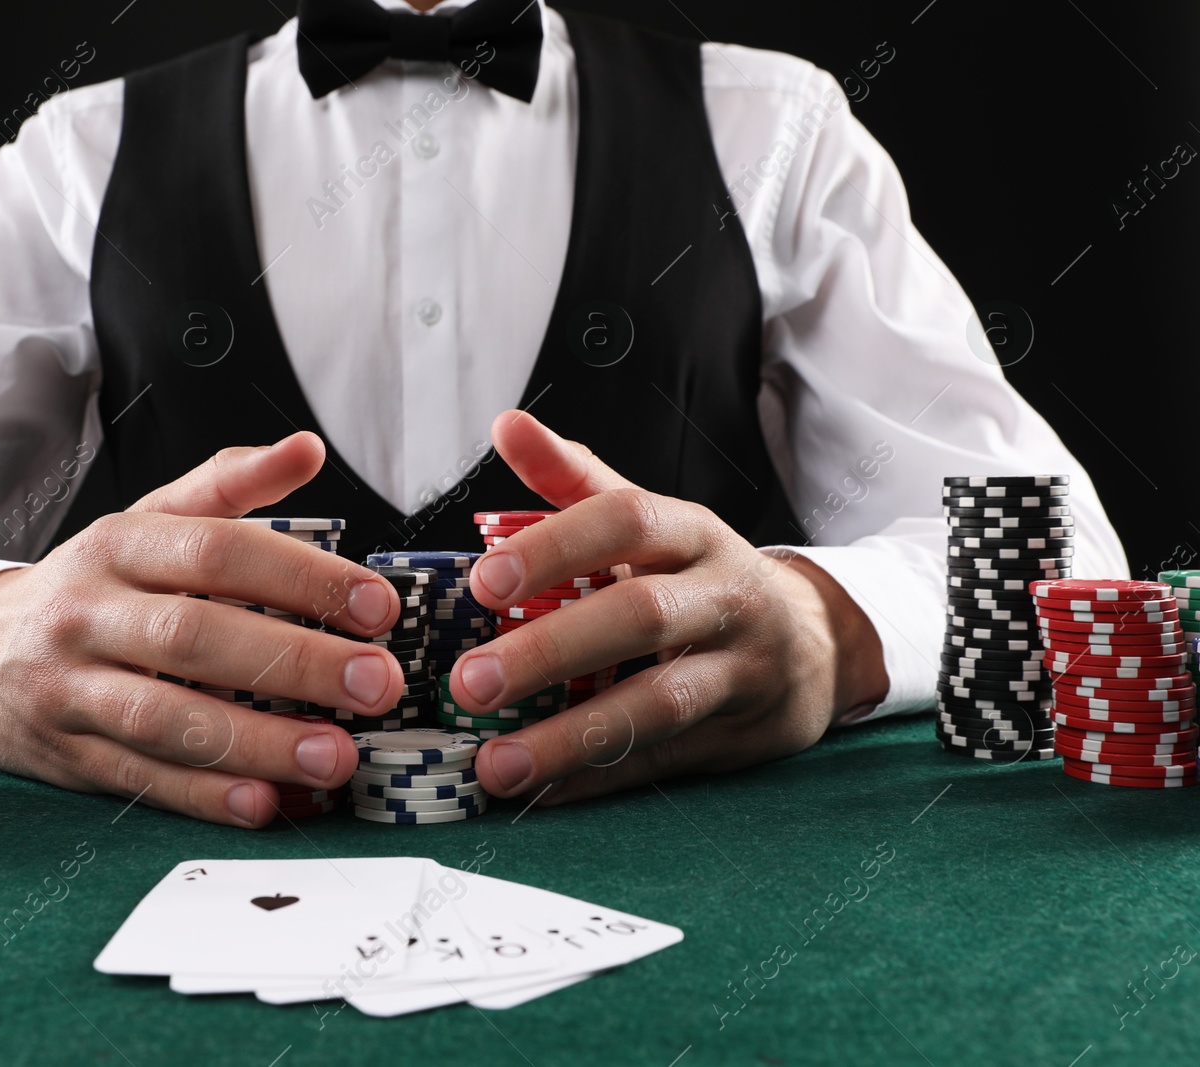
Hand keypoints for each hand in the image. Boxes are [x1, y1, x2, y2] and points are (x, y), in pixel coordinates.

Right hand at [0, 431, 406, 827]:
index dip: (301, 577)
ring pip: (166, 717)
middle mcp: (88, 612)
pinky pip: (139, 777)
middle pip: (195, 636)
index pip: (218, 550)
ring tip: (336, 756)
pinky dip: (203, 795)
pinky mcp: (63, 752)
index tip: (377, 607)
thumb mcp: (148, 521)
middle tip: (376, 684)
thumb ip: (229, 487)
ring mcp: (69, 686)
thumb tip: (307, 450)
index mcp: (120, 545)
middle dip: (295, 662)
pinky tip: (262, 804)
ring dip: (258, 742)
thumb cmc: (91, 586)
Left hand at [451, 411, 889, 803]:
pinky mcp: (743, 733)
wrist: (813, 641)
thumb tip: (507, 425)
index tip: (482, 582)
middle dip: (551, 651)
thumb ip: (574, 479)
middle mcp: (725, 594)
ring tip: (496, 764)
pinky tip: (540, 792)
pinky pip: (665, 760)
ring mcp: (741, 668)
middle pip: (641, 616)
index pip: (626, 519)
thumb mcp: (651, 520)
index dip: (555, 546)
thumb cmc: (698, 575)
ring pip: (658, 703)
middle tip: (469, 681)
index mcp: (693, 531)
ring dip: (571, 737)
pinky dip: (598, 780)